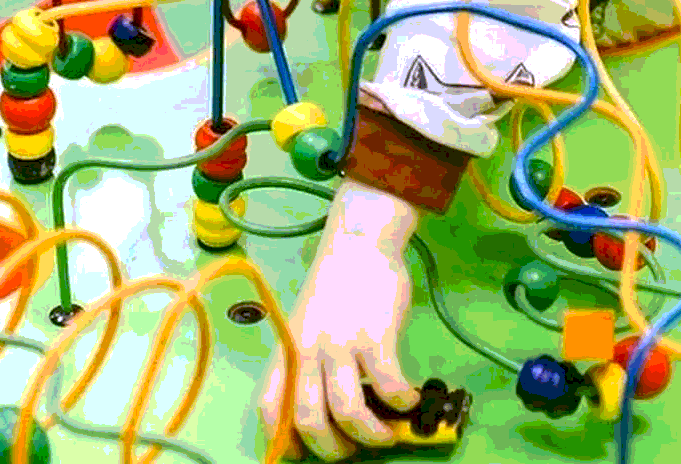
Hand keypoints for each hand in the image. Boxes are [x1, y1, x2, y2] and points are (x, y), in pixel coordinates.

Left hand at [260, 183, 419, 460]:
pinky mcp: (376, 335)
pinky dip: (401, 402)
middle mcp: (308, 351)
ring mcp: (341, 343)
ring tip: (387, 433)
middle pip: (309, 421)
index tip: (304, 455)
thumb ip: (309, 362)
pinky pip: (388, 386)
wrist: (360, 239)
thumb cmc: (336, 282)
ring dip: (371, 435)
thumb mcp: (307, 322)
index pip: (270, 408)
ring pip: (349, 412)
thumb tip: (329, 410)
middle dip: (333, 449)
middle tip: (353, 448)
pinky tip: (409, 398)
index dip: (284, 442)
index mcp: (288, 350)